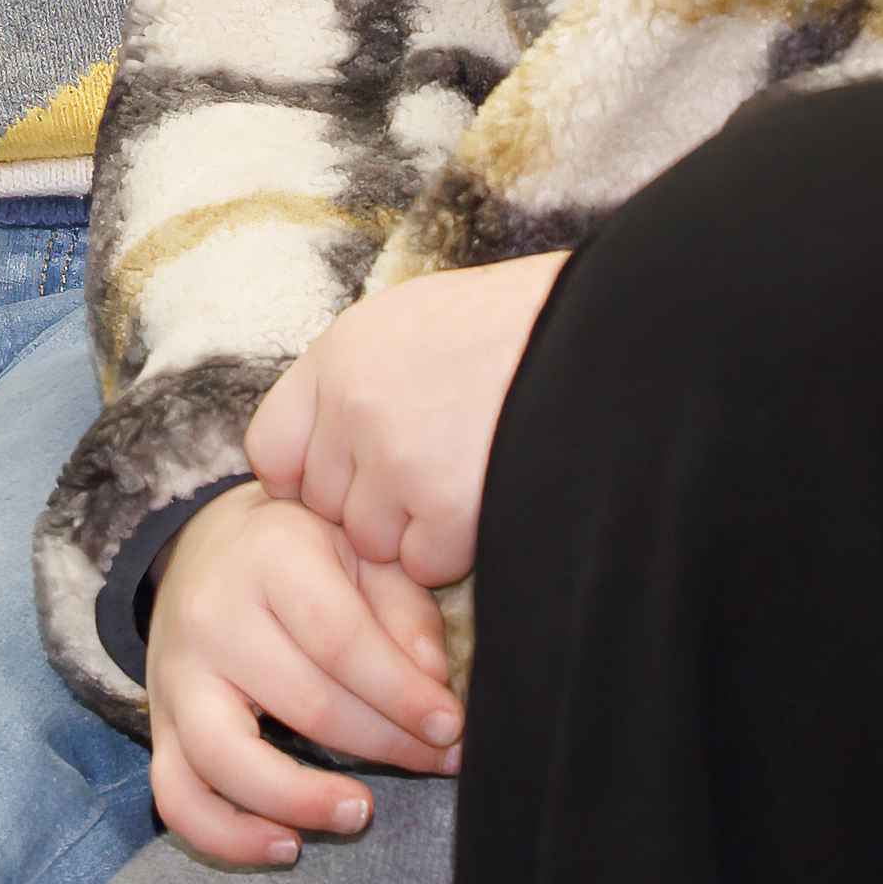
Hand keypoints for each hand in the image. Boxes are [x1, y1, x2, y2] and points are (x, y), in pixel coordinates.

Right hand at [140, 486, 460, 868]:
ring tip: (360, 812)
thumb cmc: (299, 551)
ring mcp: (177, 674)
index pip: (341, 640)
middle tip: (437, 761)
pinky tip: (285, 843)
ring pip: (227, 760)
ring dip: (302, 801)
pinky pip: (178, 796)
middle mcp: (213, 615)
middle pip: (304, 704)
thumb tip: (431, 684)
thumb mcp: (359, 548)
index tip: (449, 726)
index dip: (401, 693)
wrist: (205, 541)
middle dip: (385, 746)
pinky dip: (226, 836)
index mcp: (270, 557)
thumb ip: (403, 612)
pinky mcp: (159, 722)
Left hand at [242, 253, 563, 586]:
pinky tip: (491, 499)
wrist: (610, 334)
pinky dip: (456, 549)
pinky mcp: (446, 506)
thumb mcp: (419, 321)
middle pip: (324, 504)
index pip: (272, 448)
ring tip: (471, 476)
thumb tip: (325, 441)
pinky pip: (423, 563)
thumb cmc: (520, 328)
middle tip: (435, 473)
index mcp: (341, 352)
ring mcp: (398, 458)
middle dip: (372, 506)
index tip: (350, 477)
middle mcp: (355, 404)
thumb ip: (360, 377)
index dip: (309, 474)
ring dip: (415, 531)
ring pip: (372, 541)